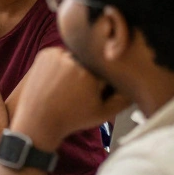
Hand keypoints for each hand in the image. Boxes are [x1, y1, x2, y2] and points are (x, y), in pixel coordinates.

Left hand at [11, 48, 130, 150]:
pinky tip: (57, 79)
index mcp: (90, 74)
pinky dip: (62, 63)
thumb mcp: (104, 113)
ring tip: (67, 86)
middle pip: (92, 61)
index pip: (108, 69)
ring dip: (76, 66)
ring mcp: (57, 55)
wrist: (38, 120)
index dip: (104, 82)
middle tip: (79, 91)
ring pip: (77, 56)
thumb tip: (135, 84)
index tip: (96, 93)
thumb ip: (125, 98)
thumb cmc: (72, 119)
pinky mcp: (45, 53)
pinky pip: (61, 54)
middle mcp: (73, 61)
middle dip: (90, 73)